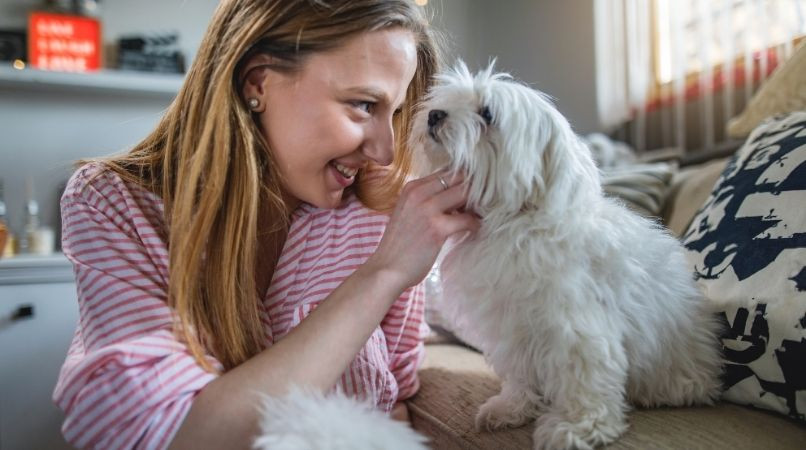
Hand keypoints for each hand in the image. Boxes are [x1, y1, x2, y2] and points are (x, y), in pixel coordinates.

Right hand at [364, 170, 479, 291]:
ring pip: (465, 193)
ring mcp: (428, 209)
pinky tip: (475, 230)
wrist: (386, 269)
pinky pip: (467, 219)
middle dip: (474, 188)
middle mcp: (419, 193)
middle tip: (481, 203)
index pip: (447, 172)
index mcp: (412, 187)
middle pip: (458, 177)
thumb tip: (456, 198)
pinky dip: (475, 224)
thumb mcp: (409, 212)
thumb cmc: (399, 245)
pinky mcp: (437, 228)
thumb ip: (427, 200)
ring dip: (477, 204)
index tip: (472, 193)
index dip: (463, 180)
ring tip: (479, 215)